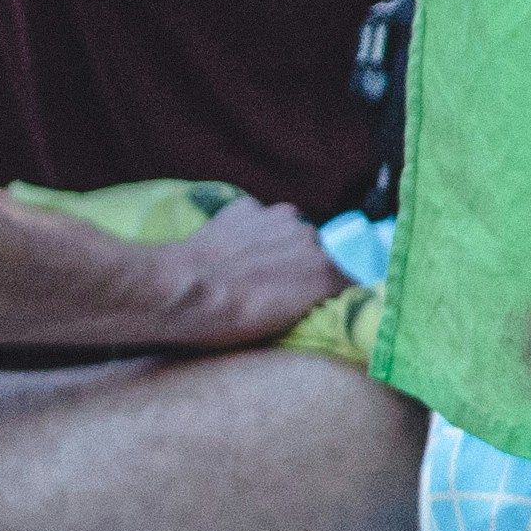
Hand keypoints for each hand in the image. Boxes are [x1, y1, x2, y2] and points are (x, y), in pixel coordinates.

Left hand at [147, 200, 361, 349]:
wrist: (182, 290)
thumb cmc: (234, 317)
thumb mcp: (286, 322)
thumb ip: (315, 297)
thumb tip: (329, 288)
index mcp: (325, 269)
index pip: (348, 271)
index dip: (333, 281)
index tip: (320, 293)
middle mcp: (310, 236)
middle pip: (316, 247)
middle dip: (302, 260)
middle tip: (277, 284)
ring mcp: (276, 217)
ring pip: (288, 228)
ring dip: (278, 242)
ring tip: (251, 265)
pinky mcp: (246, 208)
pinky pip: (256, 217)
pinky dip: (249, 230)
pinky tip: (231, 249)